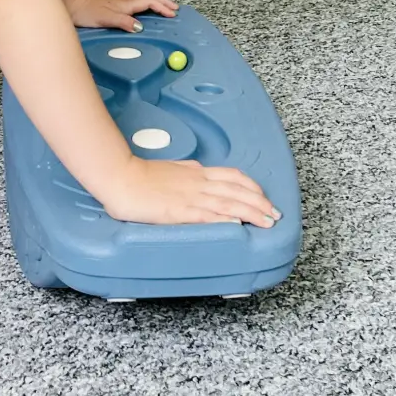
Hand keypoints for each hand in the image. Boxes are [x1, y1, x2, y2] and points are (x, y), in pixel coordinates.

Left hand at [66, 0, 176, 31]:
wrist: (70, 1)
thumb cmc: (86, 11)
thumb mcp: (106, 19)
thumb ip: (124, 22)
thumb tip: (140, 28)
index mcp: (125, 3)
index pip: (150, 2)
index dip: (162, 8)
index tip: (172, 14)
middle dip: (163, 2)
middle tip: (174, 8)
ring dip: (153, 1)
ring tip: (161, 6)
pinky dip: (138, 1)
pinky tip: (135, 3)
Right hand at [102, 157, 279, 227]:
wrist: (121, 177)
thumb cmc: (139, 175)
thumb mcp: (170, 169)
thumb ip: (186, 173)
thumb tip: (197, 172)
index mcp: (195, 173)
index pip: (232, 177)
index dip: (252, 187)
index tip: (263, 197)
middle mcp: (198, 183)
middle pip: (238, 191)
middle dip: (260, 202)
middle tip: (275, 214)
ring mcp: (191, 197)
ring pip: (229, 203)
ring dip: (252, 212)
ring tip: (267, 222)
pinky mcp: (180, 211)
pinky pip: (208, 215)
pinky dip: (226, 220)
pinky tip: (238, 226)